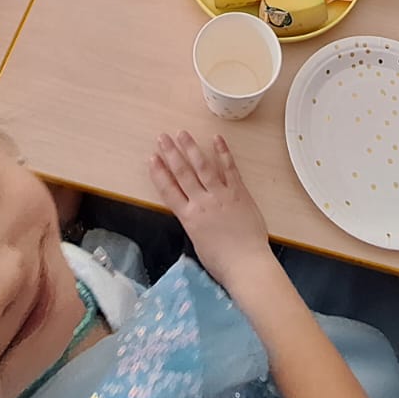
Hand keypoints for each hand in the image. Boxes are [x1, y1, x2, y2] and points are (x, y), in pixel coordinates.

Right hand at [149, 131, 273, 290]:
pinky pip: (229, 169)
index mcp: (189, 218)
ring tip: (182, 133)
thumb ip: (193, 223)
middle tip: (162, 137)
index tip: (152, 158)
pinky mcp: (238, 192)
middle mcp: (202, 202)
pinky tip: (216, 139)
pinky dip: (222, 153)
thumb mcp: (197, 242)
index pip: (168, 190)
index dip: (158, 173)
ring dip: (191, 148)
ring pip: (202, 167)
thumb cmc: (221, 261)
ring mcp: (221, 195)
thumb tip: (191, 212)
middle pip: (183, 173)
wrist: (246, 264)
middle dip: (171, 154)